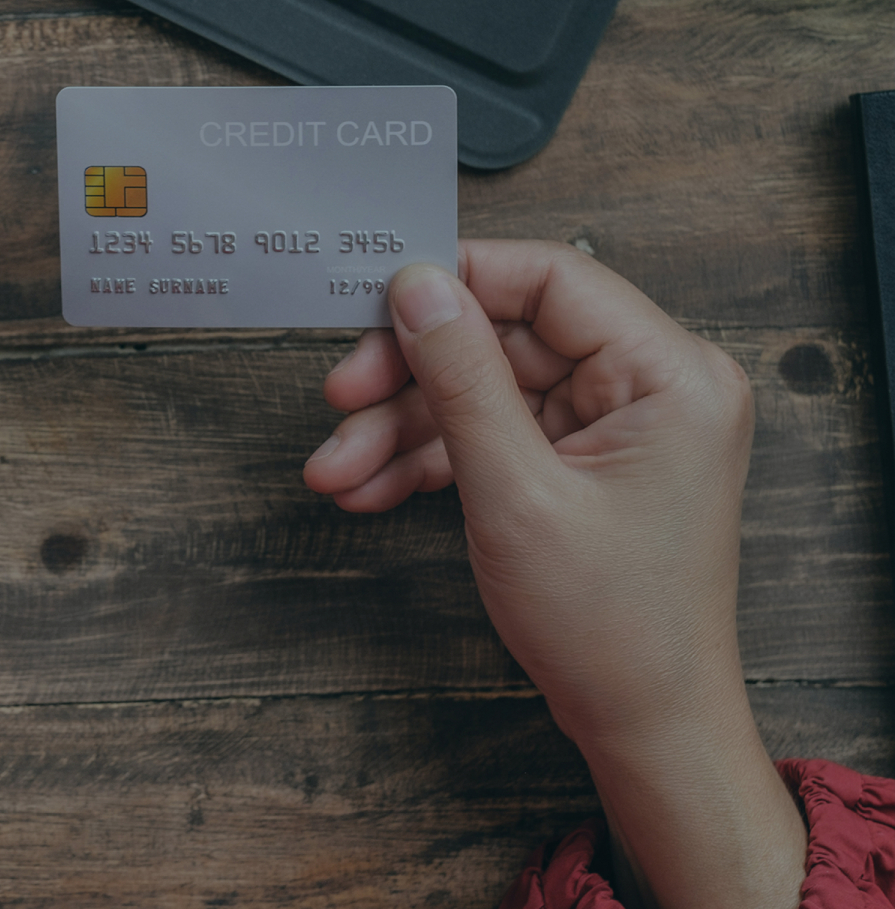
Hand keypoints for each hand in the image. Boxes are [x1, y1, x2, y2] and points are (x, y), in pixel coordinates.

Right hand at [303, 240, 802, 908]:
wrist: (644, 727)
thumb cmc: (614, 628)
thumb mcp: (515, 493)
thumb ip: (461, 379)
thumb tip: (418, 288)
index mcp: (670, 375)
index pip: (552, 279)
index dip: (457, 281)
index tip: (377, 299)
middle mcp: (652, 388)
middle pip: (505, 337)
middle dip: (411, 375)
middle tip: (340, 395)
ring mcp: (616, 428)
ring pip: (485, 390)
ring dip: (403, 428)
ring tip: (337, 470)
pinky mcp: (582, 463)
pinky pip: (493, 434)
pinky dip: (430, 460)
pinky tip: (369, 488)